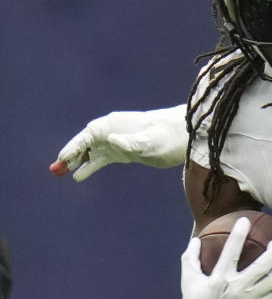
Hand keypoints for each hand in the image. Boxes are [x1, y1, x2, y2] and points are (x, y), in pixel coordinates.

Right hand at [50, 105, 188, 181]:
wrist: (185, 136)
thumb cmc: (167, 135)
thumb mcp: (149, 141)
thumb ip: (130, 142)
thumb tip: (110, 140)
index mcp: (114, 123)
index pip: (88, 135)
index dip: (74, 146)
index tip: (63, 158)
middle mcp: (113, 131)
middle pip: (85, 143)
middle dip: (72, 155)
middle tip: (58, 168)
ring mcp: (118, 142)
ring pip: (92, 152)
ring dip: (79, 162)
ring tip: (65, 173)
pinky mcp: (126, 153)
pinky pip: (102, 159)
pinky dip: (91, 166)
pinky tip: (79, 175)